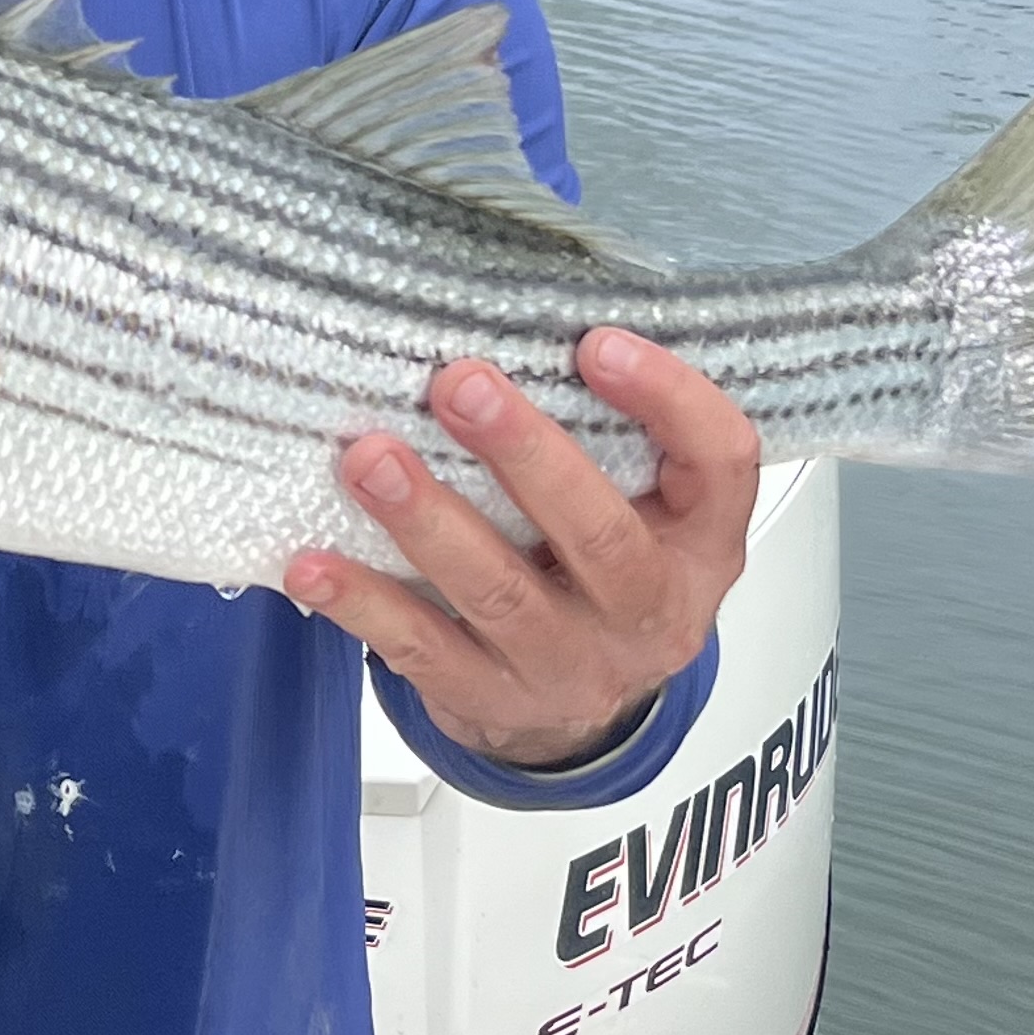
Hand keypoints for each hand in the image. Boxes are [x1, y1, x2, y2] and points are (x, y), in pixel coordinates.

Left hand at [285, 328, 758, 770]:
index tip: (595, 342)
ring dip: (427, 520)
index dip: (669, 398)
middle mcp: (649, 613)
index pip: (720, 463)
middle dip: (524, 455)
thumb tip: (509, 320)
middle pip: (601, 536)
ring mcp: (570, 666)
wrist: (576, 714)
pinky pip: (422, 649)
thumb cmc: (599, 577)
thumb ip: (607, 437)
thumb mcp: (642, 509)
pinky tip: (313, 564)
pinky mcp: (492, 701)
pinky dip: (363, 604)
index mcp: (701, 544)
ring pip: (499, 593)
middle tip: (457, 384)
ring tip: (368, 459)